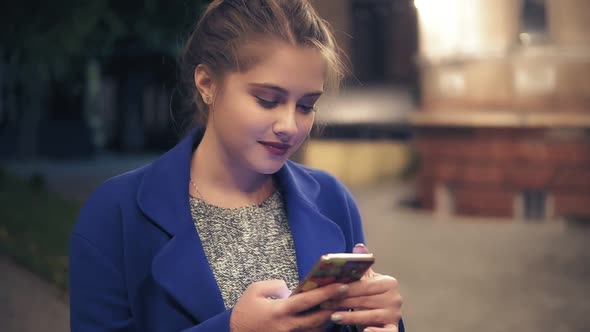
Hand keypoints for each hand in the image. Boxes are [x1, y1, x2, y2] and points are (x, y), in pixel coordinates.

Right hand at [230, 279, 348, 331]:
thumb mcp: (254, 290)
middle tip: (349, 296)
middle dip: (336, 307)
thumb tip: (291, 288)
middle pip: (319, 318)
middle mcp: (288, 326)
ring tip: (342, 305)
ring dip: (330, 318)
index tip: (341, 285)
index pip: (308, 301)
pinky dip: (320, 326)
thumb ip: (275, 285)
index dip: (326, 293)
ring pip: (317, 329)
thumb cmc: (244, 311)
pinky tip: (326, 317)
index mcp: (280, 311)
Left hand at [321, 244, 402, 331]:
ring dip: (350, 316)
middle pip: (364, 300)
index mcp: (389, 283)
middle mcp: (395, 298)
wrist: (382, 316)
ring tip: (333, 316)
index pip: (364, 285)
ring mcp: (395, 314)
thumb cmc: (370, 297)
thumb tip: (359, 246)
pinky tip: (364, 331)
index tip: (329, 290)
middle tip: (325, 304)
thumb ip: (363, 266)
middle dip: (342, 302)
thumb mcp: (368, 280)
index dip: (345, 288)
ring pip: (369, 316)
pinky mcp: (393, 328)